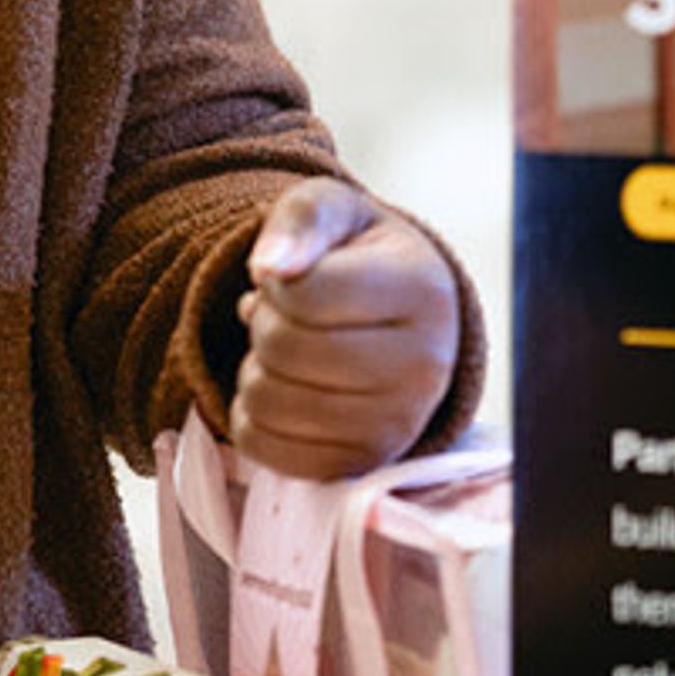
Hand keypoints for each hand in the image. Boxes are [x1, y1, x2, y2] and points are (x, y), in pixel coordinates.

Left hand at [229, 179, 464, 479]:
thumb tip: (269, 268)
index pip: (304, 293)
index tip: (296, 277)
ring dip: (254, 370)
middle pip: (284, 348)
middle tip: (285, 316)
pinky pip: (265, 449)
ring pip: (269, 402)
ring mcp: (397, 425)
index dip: (277, 282)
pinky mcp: (362, 464)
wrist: (400, 321)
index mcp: (421, 289)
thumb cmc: (359, 256)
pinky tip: (282, 390)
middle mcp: (423, 366)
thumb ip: (300, 221)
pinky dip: (251, 417)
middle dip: (264, 324)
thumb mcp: (333, 210)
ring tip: (286, 351)